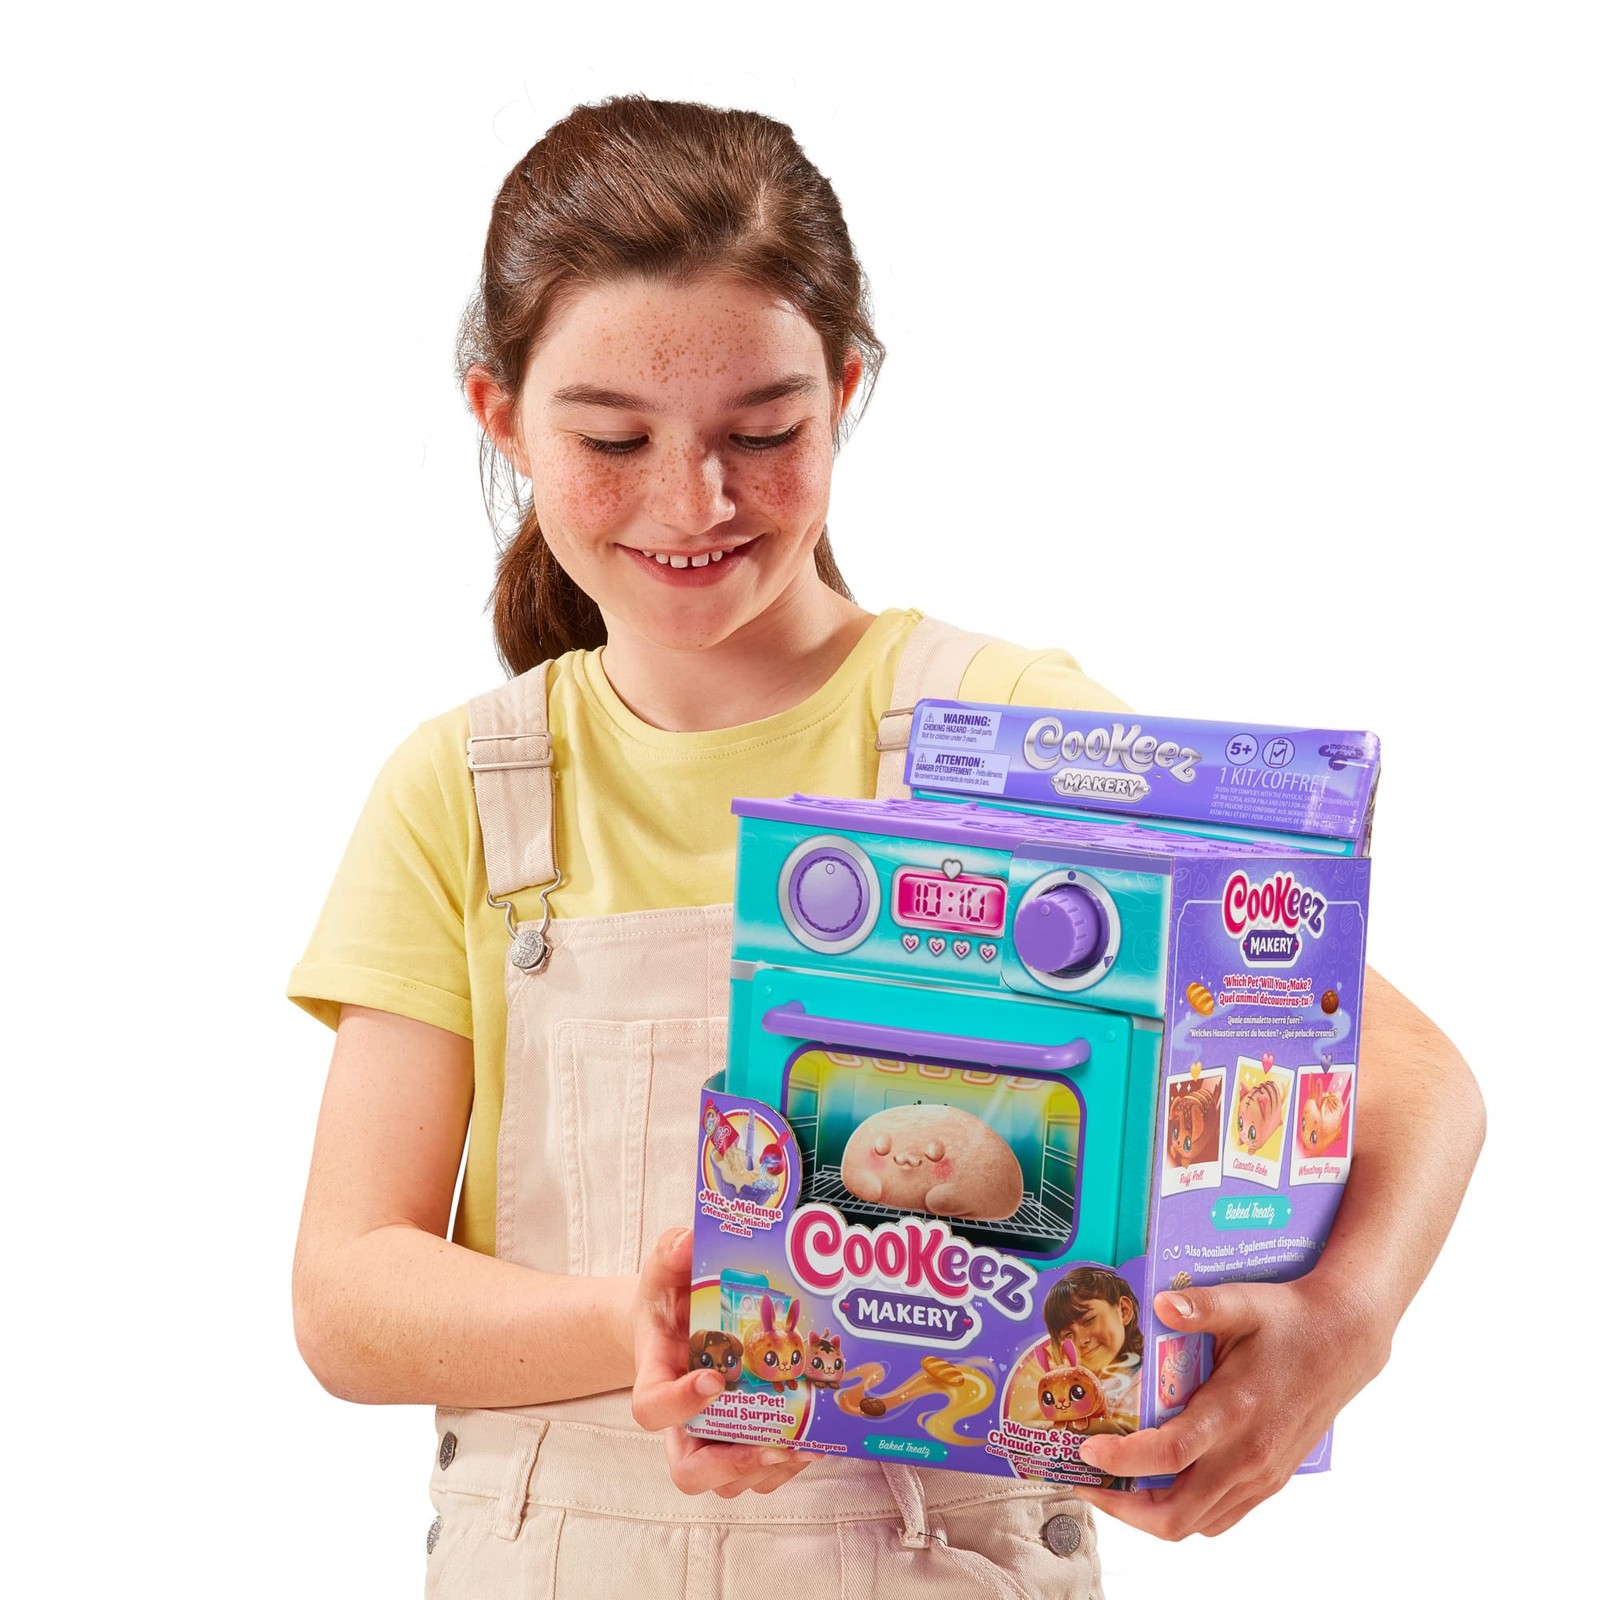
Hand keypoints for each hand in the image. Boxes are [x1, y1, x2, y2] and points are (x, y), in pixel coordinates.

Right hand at [630, 1227, 821, 1497]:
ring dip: (772, 1468)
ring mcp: (711, 1437)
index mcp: (655, 1378)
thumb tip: (688, 1242)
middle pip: (690, 1471)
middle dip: (733, 1465)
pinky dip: (789, 1464)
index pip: (652, 1409)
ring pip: (733, 1481)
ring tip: (809, 1443)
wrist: (675, 1321)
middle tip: (773, 1445)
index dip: (680, 1404)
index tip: (714, 1379)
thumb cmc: (668, 1299)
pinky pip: (761, 1473)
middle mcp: (681, 1421)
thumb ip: (671, 1252)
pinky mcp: (741, 1441)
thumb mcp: (664, 1269)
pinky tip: (819, 1437)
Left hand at [1074, 1278, 1386, 1538]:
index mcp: (1236, 1410)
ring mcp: (1263, 1474)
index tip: (1088, 1451)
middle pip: (1178, 1512)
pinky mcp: (1271, 1480)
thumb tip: (1158, 1304)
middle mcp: (1250, 1454)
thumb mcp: (1244, 1302)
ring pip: (1198, 1522)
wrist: (1345, 1340)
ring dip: (1150, 1513)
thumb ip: (1200, 1306)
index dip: (1123, 1460)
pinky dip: (1184, 1512)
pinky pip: (1220, 1516)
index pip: (1171, 1454)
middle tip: (1086, 1481)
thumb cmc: (1290, 1320)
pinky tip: (1159, 1485)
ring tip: (1113, 1486)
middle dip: (1124, 1507)